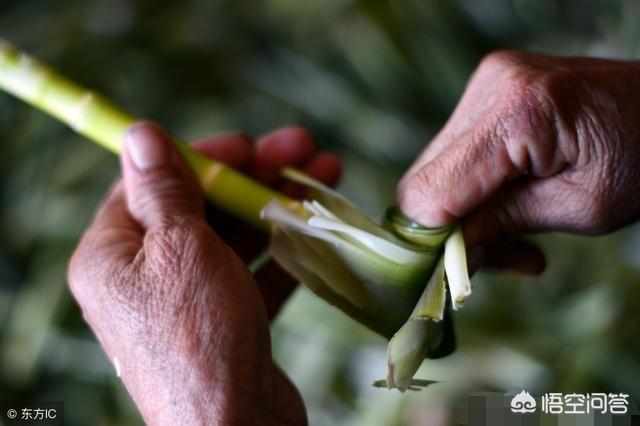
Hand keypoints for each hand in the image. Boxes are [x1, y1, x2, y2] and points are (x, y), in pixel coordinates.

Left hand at [68, 122, 339, 424]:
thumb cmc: (198, 335)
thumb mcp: (179, 248)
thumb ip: (166, 190)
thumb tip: (139, 133)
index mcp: (113, 255)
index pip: (150, 184)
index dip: (199, 155)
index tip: (245, 143)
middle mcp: (145, 277)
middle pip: (200, 207)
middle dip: (252, 175)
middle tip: (301, 149)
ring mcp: (189, 301)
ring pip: (233, 237)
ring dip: (277, 205)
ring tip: (325, 174)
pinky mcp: (227, 321)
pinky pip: (253, 272)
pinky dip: (284, 249)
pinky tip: (318, 225)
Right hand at [397, 51, 639, 274]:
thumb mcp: (583, 208)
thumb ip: (504, 225)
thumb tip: (442, 257)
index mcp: (518, 110)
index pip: (431, 190)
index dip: (432, 238)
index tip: (459, 270)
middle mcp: (490, 86)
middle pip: (426, 180)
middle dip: (452, 228)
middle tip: (499, 257)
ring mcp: (487, 83)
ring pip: (437, 171)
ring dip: (467, 213)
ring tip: (518, 238)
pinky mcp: (489, 91)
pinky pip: (457, 155)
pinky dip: (477, 190)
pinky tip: (515, 204)